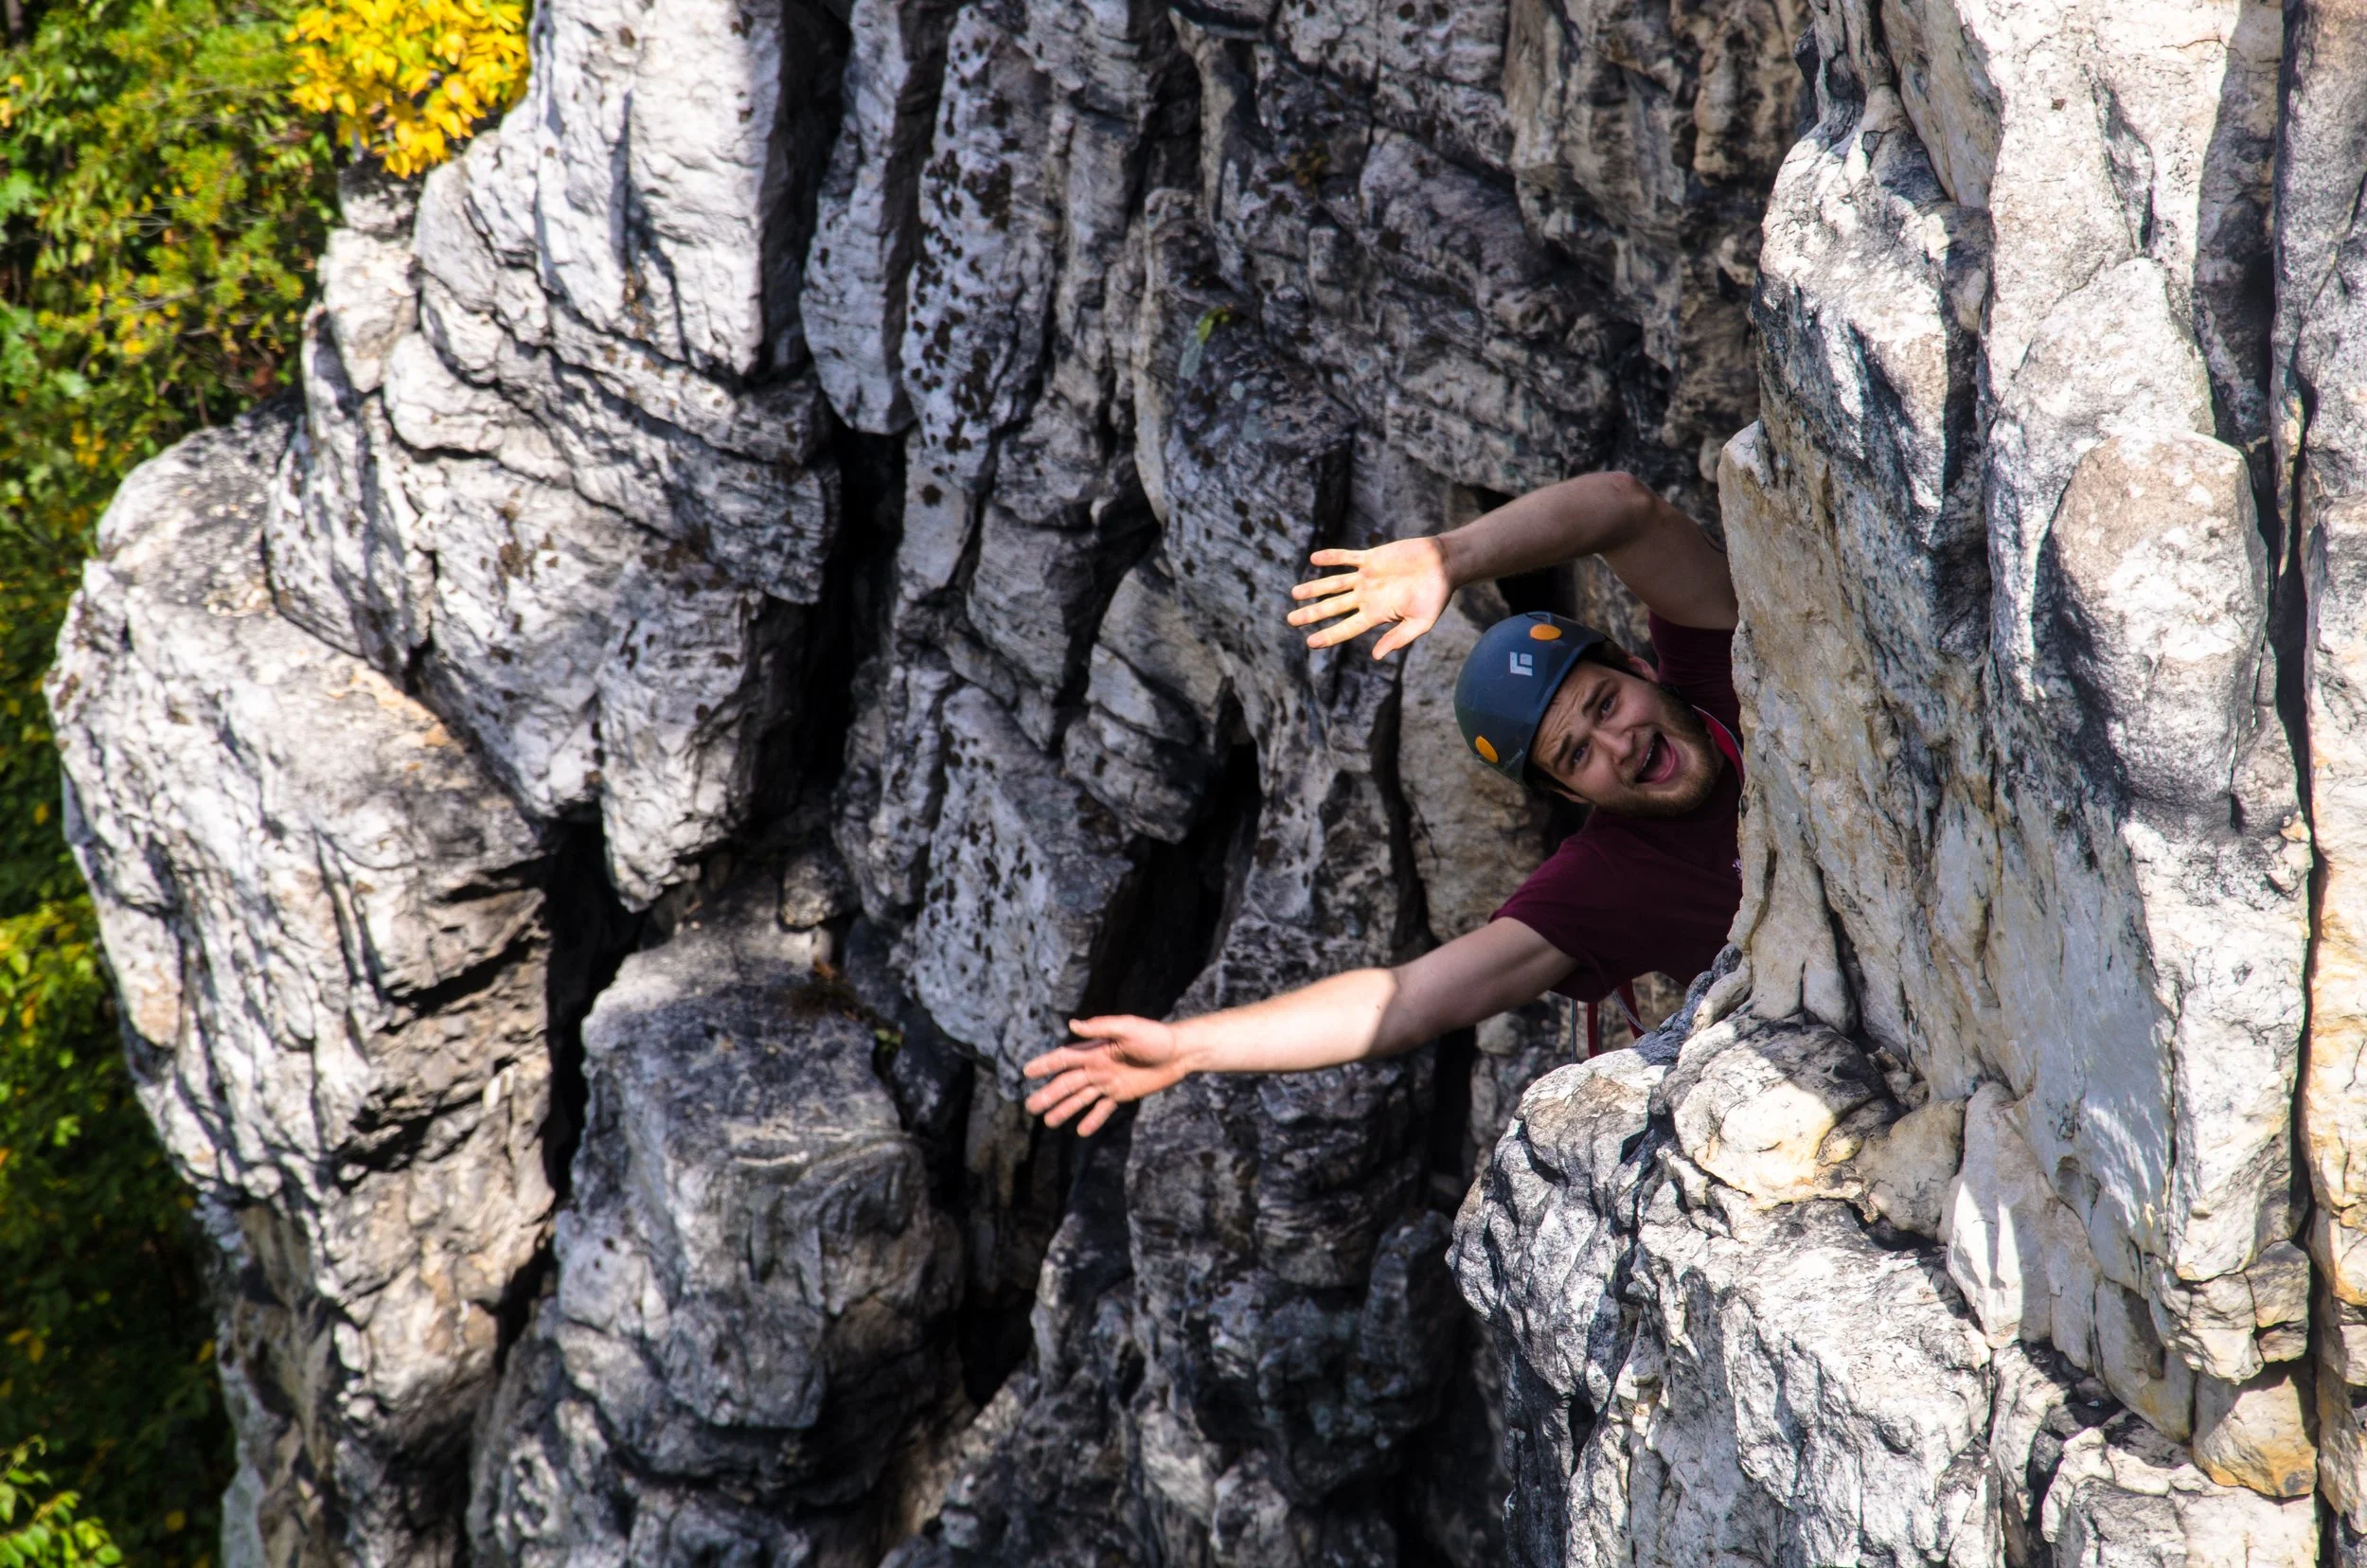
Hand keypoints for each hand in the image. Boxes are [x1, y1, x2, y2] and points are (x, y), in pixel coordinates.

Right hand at [1021, 1015, 1193, 1135]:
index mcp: (1095, 1051)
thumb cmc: (1155, 1037)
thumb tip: (1073, 1024)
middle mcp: (1097, 1067)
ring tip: (1048, 1121)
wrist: (1180, 1052)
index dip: (1046, 1065)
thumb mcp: (1128, 1028)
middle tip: (1030, 1107)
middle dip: (1048, 1094)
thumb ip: (1101, 1027)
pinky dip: (1092, 1120)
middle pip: (1068, 1083)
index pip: (1064, 1058)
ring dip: (1064, 1109)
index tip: (1027, 1072)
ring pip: (1081, 1098)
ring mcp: (1109, 1082)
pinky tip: (1081, 1132)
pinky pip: (1103, 1109)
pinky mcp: (1123, 1094)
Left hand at [1286, 536, 1452, 657]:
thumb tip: (1375, 656)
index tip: (1310, 643)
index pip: (1347, 628)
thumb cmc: (1437, 595)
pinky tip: (1313, 559)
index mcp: (1377, 615)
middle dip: (1312, 614)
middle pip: (1333, 607)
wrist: (1444, 564)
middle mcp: (1367, 597)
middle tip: (1290, 620)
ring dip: (1314, 587)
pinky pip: (1347, 558)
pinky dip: (1331, 558)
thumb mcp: (1421, 623)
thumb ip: (1398, 638)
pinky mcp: (1371, 558)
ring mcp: (1367, 577)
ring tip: (1294, 593)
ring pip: (1334, 583)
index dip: (1328, 636)